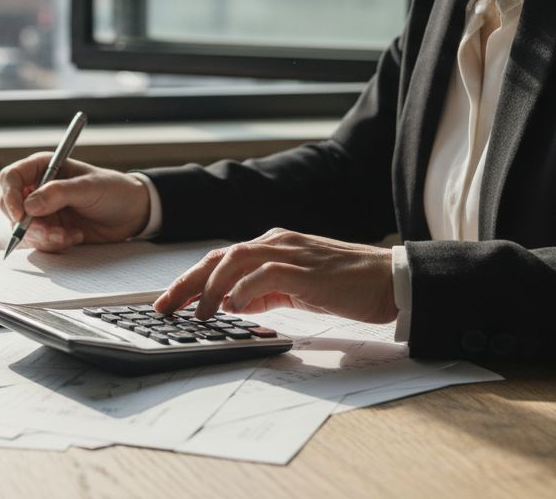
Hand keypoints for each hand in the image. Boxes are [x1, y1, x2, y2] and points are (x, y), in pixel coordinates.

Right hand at [0, 155, 150, 251]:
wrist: (132, 213)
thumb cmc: (113, 190)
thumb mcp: (89, 187)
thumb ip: (59, 193)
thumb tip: (29, 205)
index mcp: (43, 167)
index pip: (11, 178)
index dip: (11, 195)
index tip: (22, 215)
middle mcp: (37, 188)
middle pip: (10, 207)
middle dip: (28, 224)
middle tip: (52, 232)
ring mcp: (42, 211)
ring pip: (23, 229)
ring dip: (44, 237)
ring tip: (71, 235)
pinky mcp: (50, 230)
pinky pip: (39, 242)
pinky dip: (54, 244)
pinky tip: (75, 236)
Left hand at [153, 228, 397, 323]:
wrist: (392, 280)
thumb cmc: (349, 286)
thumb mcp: (299, 289)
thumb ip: (267, 292)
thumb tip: (235, 305)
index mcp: (274, 245)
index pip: (221, 259)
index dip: (190, 279)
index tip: (167, 301)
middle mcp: (277, 243)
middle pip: (219, 256)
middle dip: (186, 281)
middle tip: (163, 306)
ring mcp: (291, 253)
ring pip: (236, 260)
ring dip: (210, 287)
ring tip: (197, 313)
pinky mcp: (306, 269)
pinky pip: (266, 274)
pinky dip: (244, 290)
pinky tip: (234, 307)